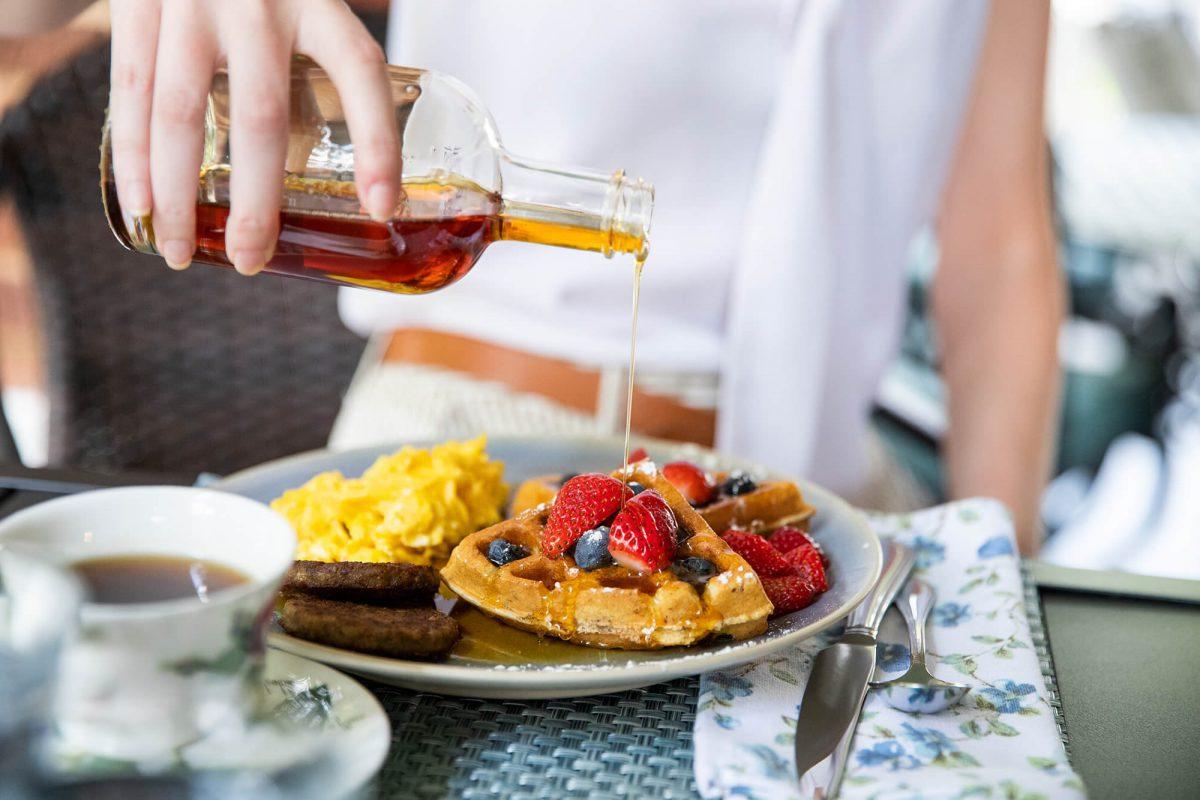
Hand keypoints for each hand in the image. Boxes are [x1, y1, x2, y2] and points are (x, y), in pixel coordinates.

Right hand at [108, 0, 399, 273]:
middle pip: (261, 116)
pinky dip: (135, 157)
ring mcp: (190, 1)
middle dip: (254, 201)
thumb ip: (323, 59)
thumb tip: (361, 167)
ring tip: (182, 254)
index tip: (383, 207)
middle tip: (251, 260)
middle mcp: (257, 0)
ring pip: (183, 114)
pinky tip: (143, 207)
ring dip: (179, 195)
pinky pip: (131, 91)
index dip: (377, 143)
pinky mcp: (137, 4)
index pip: (360, 71)